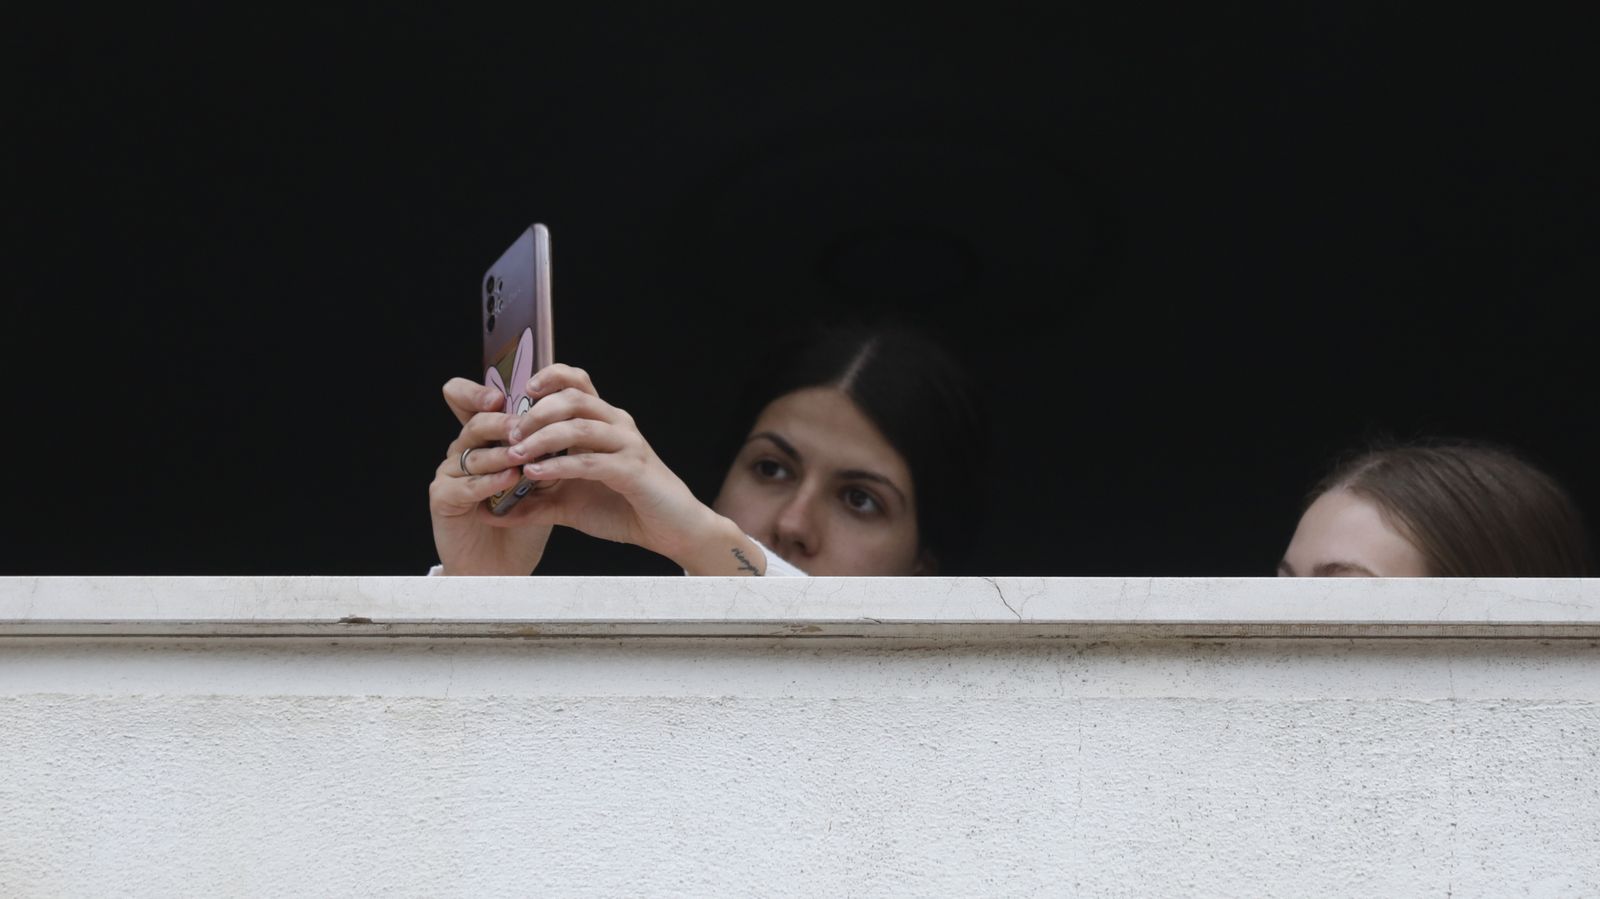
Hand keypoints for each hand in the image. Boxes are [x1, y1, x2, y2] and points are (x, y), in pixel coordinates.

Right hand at [427, 378, 554, 574]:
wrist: (504, 567)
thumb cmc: (522, 523)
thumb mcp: (542, 483)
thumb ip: (548, 454)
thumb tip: (570, 424)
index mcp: (483, 441)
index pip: (467, 402)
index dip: (478, 393)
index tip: (503, 394)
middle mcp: (463, 452)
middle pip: (474, 423)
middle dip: (500, 422)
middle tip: (522, 426)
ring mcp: (449, 474)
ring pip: (472, 453)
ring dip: (499, 453)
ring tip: (522, 455)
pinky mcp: (443, 499)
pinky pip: (465, 485)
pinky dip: (489, 482)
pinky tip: (510, 480)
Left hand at [502, 364, 764, 574]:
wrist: (672, 530)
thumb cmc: (625, 509)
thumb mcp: (573, 502)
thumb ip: (538, 501)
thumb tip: (496, 511)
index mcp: (604, 422)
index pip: (577, 383)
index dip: (548, 378)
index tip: (520, 393)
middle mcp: (617, 425)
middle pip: (573, 398)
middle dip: (535, 413)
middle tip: (509, 433)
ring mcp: (628, 445)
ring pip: (580, 425)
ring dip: (542, 437)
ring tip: (516, 454)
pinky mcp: (633, 471)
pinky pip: (591, 460)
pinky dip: (560, 465)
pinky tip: (536, 473)